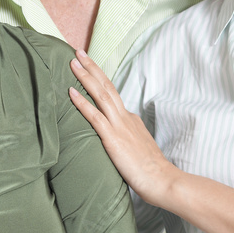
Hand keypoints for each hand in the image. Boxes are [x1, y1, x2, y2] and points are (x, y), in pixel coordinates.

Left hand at [69, 50, 177, 204]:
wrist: (163, 180)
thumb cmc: (150, 170)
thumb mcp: (138, 147)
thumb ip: (127, 138)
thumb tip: (116, 137)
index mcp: (130, 119)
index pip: (112, 95)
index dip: (99, 80)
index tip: (88, 67)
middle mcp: (125, 117)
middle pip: (106, 87)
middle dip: (91, 68)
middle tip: (78, 52)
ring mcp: (120, 126)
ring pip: (100, 95)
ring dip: (85, 77)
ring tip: (73, 63)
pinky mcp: (113, 139)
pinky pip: (95, 116)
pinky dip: (82, 102)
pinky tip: (70, 92)